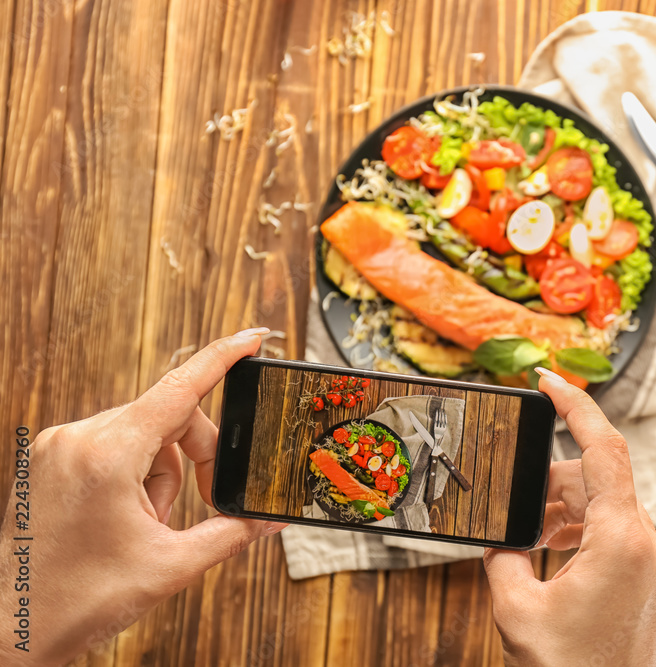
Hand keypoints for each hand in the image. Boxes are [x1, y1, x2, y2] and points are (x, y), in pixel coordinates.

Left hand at [0, 330, 285, 665]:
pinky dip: (136, 476)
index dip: (223, 358)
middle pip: (168, 418)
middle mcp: (78, 438)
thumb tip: (270, 520)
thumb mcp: (171, 567)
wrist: (8, 630)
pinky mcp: (50, 459)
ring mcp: (59, 446)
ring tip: (147, 525)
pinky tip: (126, 518)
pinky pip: (113, 447)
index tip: (252, 338)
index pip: (180, 388)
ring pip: (142, 436)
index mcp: (107, 454)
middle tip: (204, 502)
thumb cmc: (76, 600)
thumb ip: (231, 533)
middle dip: (196, 458)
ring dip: (163, 475)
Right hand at [483, 369, 655, 666]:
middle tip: (515, 500)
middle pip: (598, 481)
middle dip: (552, 481)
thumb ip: (503, 558)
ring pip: (610, 509)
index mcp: (621, 541)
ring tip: (533, 538)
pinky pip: (621, 537)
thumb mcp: (516, 609)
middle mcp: (650, 547)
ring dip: (567, 511)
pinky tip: (557, 555)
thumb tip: (502, 538)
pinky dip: (586, 533)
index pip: (603, 448)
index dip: (575, 405)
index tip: (548, 381)